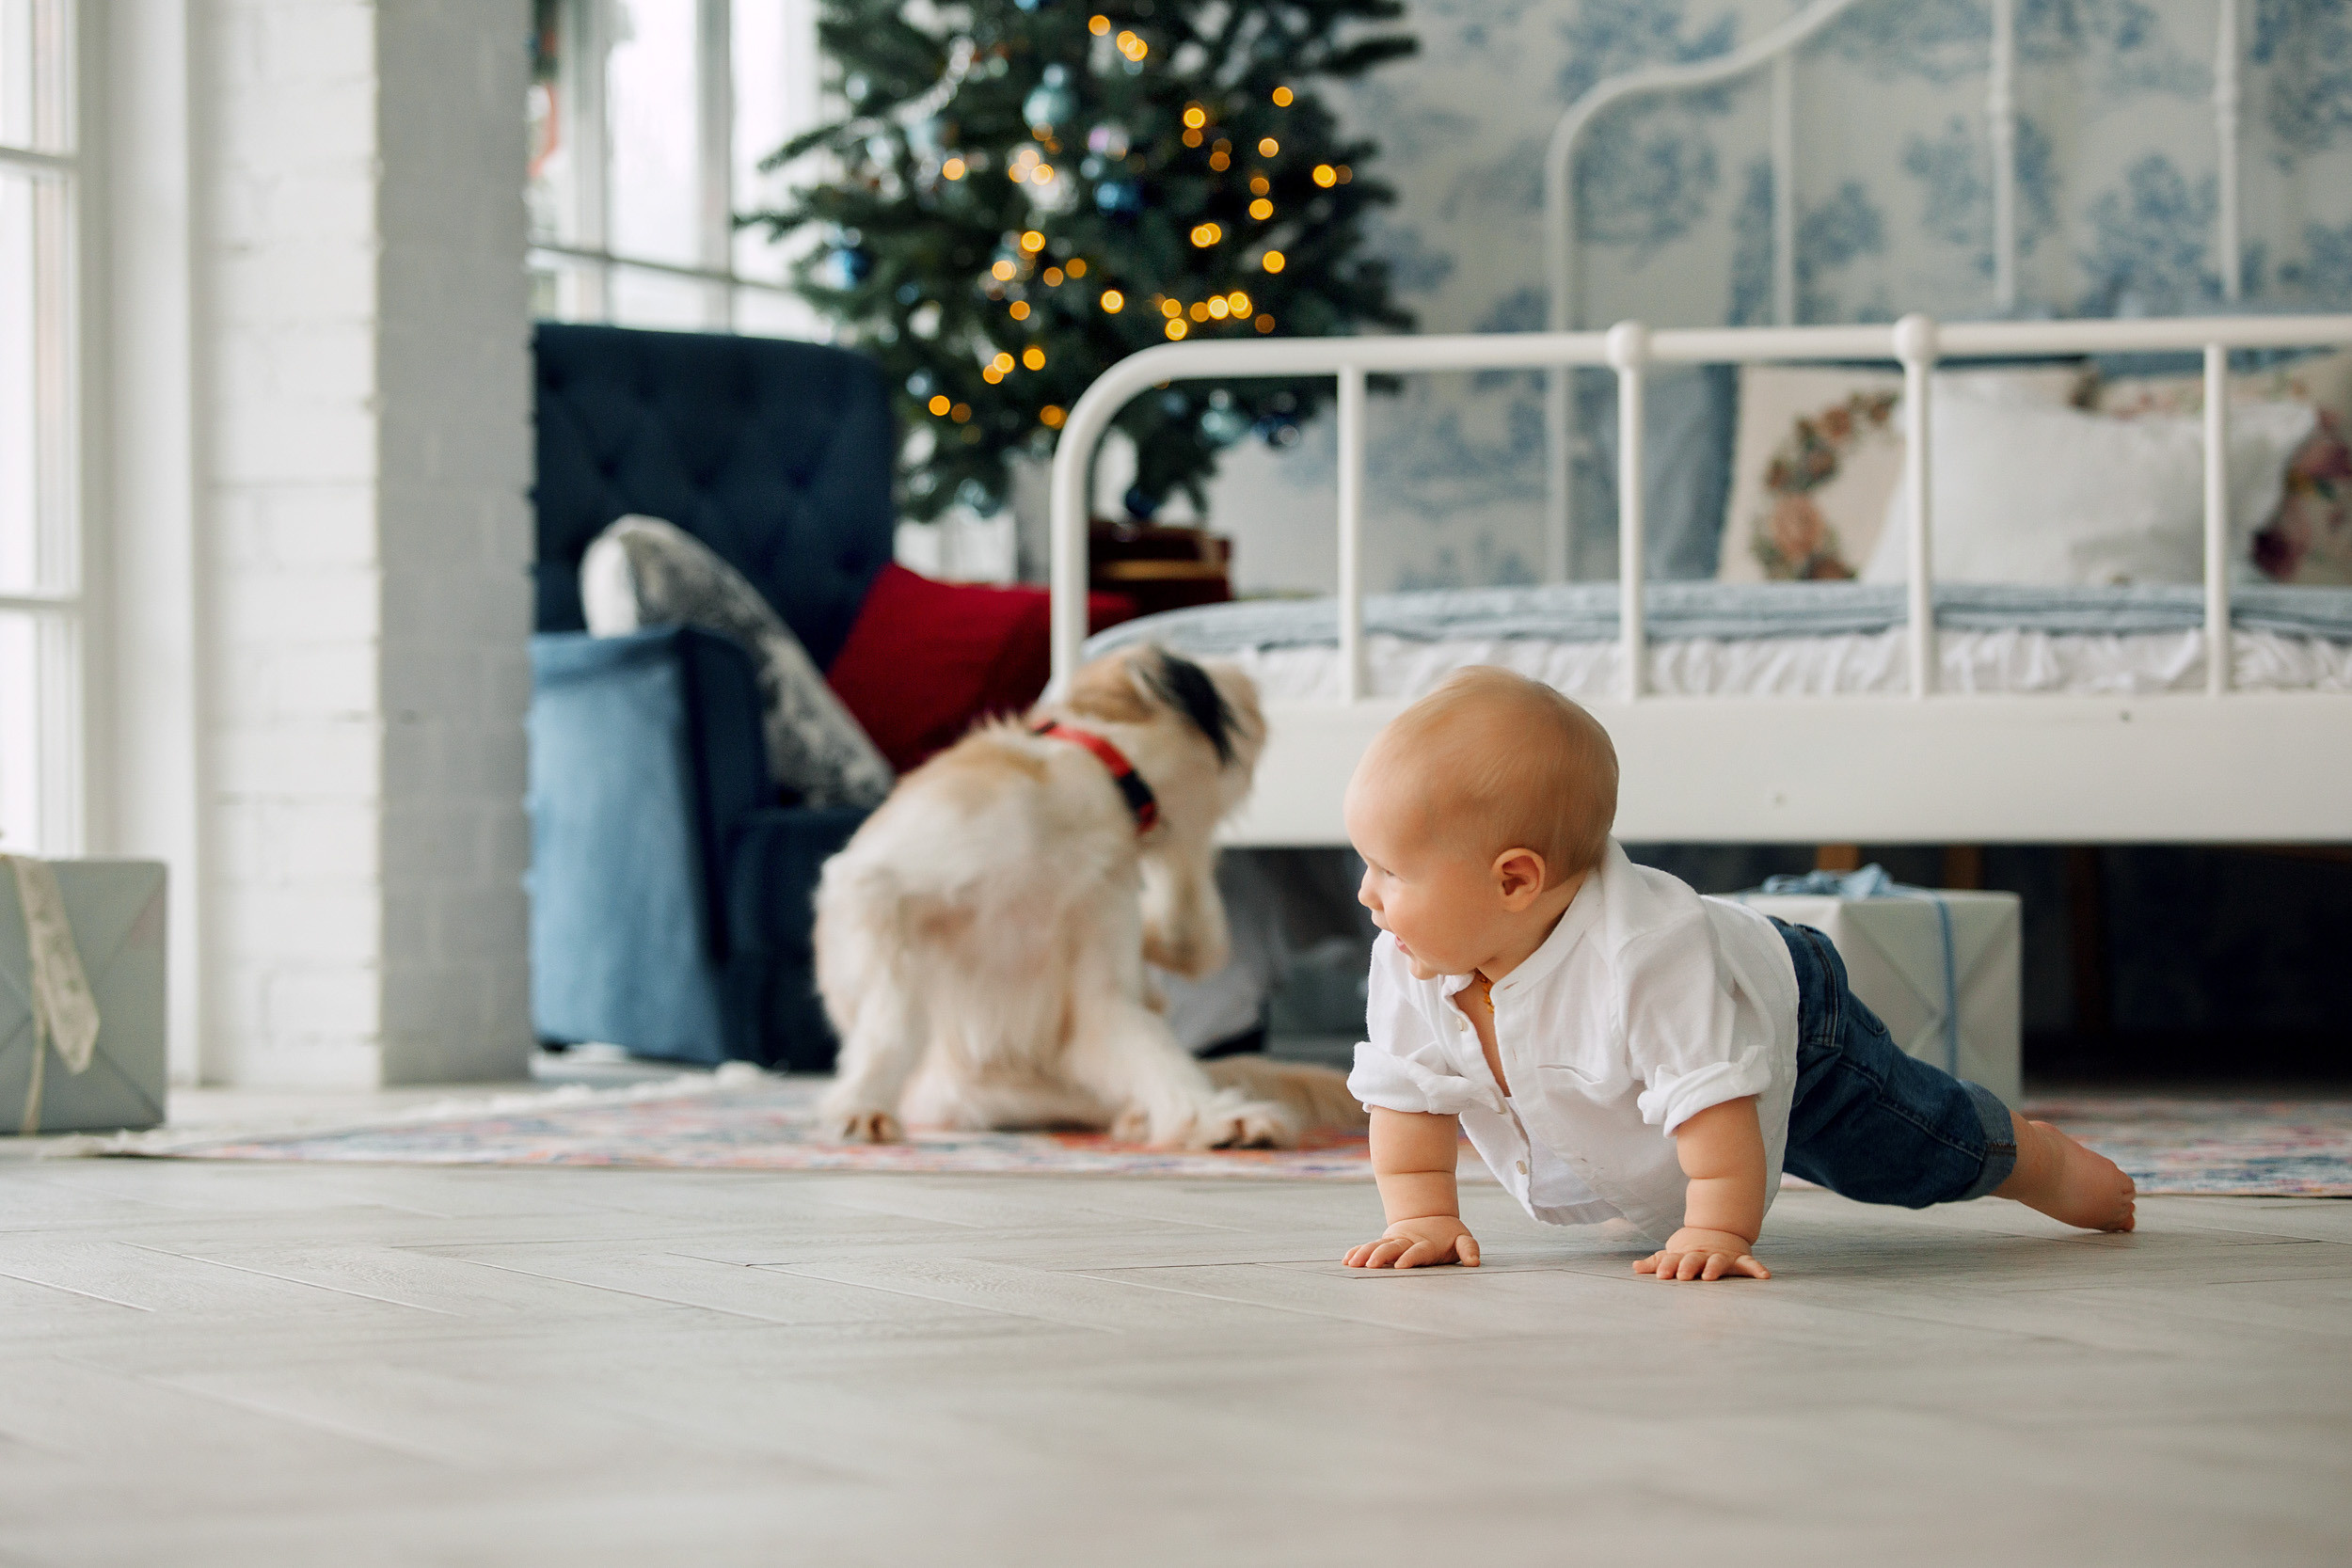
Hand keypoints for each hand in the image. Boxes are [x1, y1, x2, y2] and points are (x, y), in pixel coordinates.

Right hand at [1344, 1216, 1480, 1269]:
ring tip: (1352, 1263)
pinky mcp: (1386, 1242)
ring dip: (1365, 1254)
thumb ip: (1468, 1249)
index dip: (1410, 1257)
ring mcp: (1395, 1242)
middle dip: (1381, 1256)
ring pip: (1378, 1246)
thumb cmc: (1448, 1234)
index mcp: (1426, 1244)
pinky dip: (1359, 1251)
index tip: (1401, 1266)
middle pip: (1393, 1248)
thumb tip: (1475, 1262)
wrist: (1430, 1215)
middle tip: (1370, 1265)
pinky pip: (1370, 1247)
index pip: (1418, 1251)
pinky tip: (1347, 1259)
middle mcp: (1407, 1242)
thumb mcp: (1462, 1238)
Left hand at [1635, 1226, 1769, 1281]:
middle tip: (1682, 1276)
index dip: (1667, 1267)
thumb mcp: (1673, 1254)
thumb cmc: (1692, 1249)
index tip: (1662, 1276)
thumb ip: (1656, 1263)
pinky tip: (1764, 1276)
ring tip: (1710, 1276)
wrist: (1719, 1229)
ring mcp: (1721, 1256)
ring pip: (1718, 1261)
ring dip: (1714, 1268)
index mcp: (1685, 1255)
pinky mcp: (1739, 1259)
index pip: (1673, 1260)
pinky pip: (1750, 1264)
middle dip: (1687, 1267)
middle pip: (1693, 1260)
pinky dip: (1757, 1269)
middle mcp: (1703, 1255)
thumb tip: (1634, 1268)